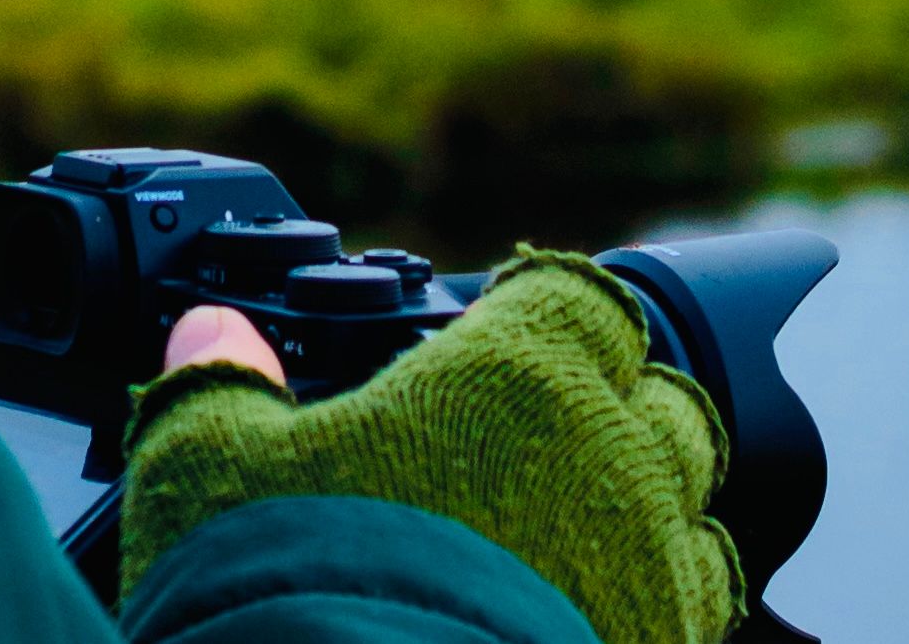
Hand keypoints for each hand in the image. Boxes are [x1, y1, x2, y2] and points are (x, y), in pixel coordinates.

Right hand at [119, 251, 742, 643]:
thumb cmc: (300, 590)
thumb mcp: (217, 467)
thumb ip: (220, 384)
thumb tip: (209, 331)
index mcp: (520, 378)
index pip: (578, 297)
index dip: (542, 308)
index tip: (502, 332)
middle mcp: (616, 464)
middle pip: (666, 402)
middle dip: (616, 409)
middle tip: (535, 443)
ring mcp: (658, 579)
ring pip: (699, 520)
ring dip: (648, 519)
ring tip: (568, 546)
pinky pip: (693, 622)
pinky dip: (649, 612)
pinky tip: (577, 624)